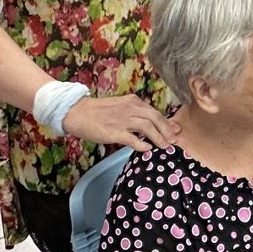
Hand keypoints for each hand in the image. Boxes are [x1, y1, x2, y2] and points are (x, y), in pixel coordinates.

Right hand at [62, 95, 179, 151]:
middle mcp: (130, 108)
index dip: (166, 122)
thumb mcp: (120, 107)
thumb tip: (149, 126)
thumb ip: (134, 114)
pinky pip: (132, 139)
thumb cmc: (97, 112)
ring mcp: (122, 120)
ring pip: (147, 128)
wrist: (76, 112)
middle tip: (174, 140)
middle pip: (155, 118)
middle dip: (167, 130)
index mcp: (133, 102)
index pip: (155, 112)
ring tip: (164, 146)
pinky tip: (148, 149)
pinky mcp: (114, 132)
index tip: (176, 130)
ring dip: (159, 138)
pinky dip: (142, 144)